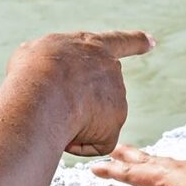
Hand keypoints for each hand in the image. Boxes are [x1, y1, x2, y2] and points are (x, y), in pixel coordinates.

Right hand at [4, 30, 152, 157]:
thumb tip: (52, 80)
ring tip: (53, 116)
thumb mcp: (36, 52)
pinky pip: (92, 143)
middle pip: (98, 92)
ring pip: (90, 120)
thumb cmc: (33, 71)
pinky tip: (63, 134)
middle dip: (81, 102)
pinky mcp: (114, 128)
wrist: (42, 94)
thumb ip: (51, 61)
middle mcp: (112, 71)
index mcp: (94, 47)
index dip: (136, 42)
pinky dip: (76, 144)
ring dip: (71, 122)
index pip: (120, 41)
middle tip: (54, 104)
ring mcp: (117, 100)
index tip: (152, 42)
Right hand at [93, 147, 185, 185]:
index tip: (95, 167)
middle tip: (112, 150)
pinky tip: (170, 173)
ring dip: (144, 160)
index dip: (112, 171)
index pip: (131, 173)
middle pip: (144, 160)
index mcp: (164, 176)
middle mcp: (176, 169)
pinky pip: (175, 168)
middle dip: (126, 157)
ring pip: (160, 162)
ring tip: (136, 159)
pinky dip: (163, 168)